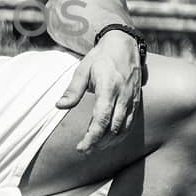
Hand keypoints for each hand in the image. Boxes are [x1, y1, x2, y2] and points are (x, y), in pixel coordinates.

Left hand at [56, 32, 143, 150]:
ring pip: (123, 128)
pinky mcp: (135, 101)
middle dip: (99, 143)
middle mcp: (122, 95)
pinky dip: (120, 135)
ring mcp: (131, 99)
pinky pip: (130, 123)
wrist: (124, 44)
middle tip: (84, 150)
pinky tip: (109, 140)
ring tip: (94, 147)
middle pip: (113, 128)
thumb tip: (60, 106)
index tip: (81, 147)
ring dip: (109, 142)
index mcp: (108, 87)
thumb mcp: (83, 69)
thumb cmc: (100, 57)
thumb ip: (73, 90)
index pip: (101, 118)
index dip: (92, 136)